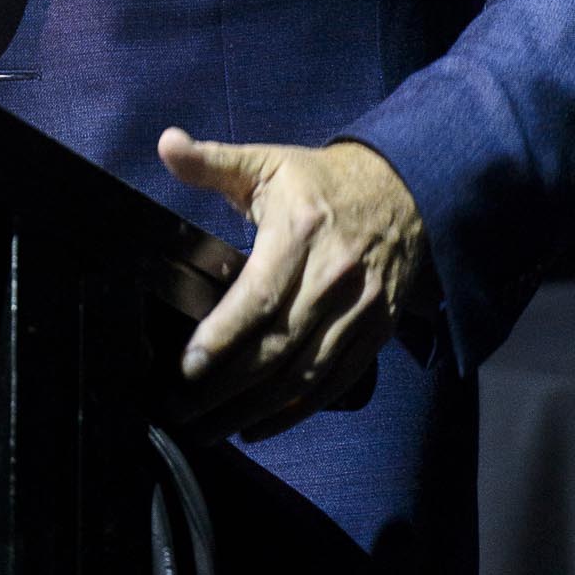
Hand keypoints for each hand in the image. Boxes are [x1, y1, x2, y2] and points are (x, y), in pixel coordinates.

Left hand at [158, 129, 428, 441]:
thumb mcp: (268, 161)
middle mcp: (333, 277)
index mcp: (299, 233)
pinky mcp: (377, 332)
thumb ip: (213, 161)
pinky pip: (335, 383)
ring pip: (303, 375)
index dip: (221, 338)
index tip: (186, 368)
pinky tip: (258, 427)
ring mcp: (360, 310)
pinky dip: (297, 413)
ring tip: (210, 430)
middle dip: (225, 387)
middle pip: (276, 348)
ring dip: (255, 410)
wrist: (408, 191)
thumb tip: (167, 144)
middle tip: (182, 411)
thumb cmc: (321, 181)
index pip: (257, 298)